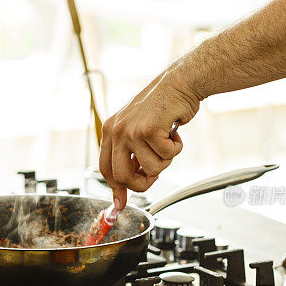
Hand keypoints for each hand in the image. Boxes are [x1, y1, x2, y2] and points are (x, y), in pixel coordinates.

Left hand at [99, 66, 199, 207]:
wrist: (179, 83)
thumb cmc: (162, 108)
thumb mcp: (137, 130)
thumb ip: (129, 157)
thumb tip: (122, 194)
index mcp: (110, 131)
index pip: (106, 169)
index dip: (116, 188)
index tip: (121, 203)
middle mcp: (116, 130)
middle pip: (123, 177)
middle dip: (142, 183)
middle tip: (155, 176)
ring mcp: (131, 130)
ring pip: (150, 169)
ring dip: (165, 160)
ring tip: (168, 141)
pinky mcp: (148, 130)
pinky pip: (166, 155)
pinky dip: (176, 147)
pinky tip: (174, 131)